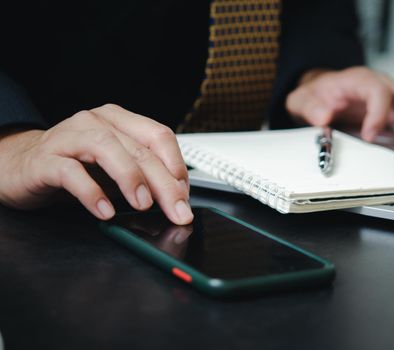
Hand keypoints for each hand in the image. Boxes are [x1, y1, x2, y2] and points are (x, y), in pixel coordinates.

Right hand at [0, 104, 192, 223]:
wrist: (19, 164)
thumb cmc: (73, 165)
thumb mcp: (114, 169)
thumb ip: (142, 176)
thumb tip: (175, 198)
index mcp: (119, 120)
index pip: (158, 136)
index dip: (176, 166)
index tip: (184, 195)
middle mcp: (96, 122)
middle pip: (139, 149)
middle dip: (164, 184)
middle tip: (177, 210)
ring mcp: (69, 137)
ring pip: (107, 149)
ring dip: (131, 179)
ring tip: (143, 205)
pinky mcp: (46, 159)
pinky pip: (71, 173)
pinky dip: (92, 193)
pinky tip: (104, 211)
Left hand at [286, 67, 393, 152]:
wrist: (321, 92)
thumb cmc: (316, 96)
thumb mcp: (303, 101)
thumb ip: (311, 107)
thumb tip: (323, 117)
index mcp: (359, 81)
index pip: (377, 92)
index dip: (378, 114)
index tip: (371, 137)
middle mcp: (381, 84)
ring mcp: (393, 94)